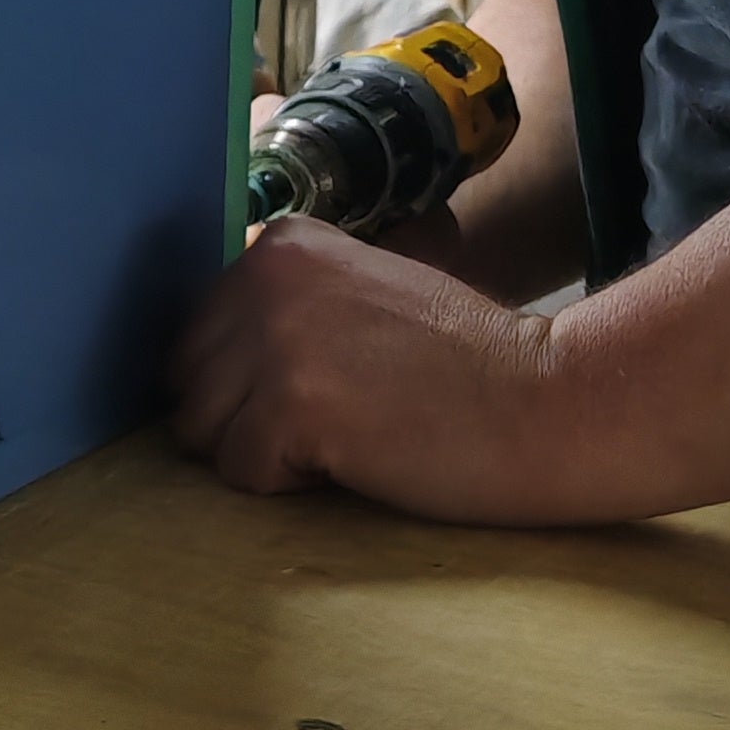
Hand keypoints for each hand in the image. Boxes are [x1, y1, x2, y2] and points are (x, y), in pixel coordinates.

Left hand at [169, 219, 580, 517]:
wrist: (543, 400)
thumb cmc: (462, 363)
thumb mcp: (362, 294)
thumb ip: (289, 306)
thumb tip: (200, 358)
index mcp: (281, 245)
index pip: (198, 332)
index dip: (248, 379)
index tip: (323, 383)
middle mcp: (265, 278)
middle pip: (186, 381)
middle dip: (242, 418)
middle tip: (333, 418)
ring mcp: (275, 340)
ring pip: (200, 430)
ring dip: (261, 453)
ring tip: (343, 436)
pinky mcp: (292, 406)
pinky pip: (240, 472)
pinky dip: (288, 485)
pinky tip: (353, 458)